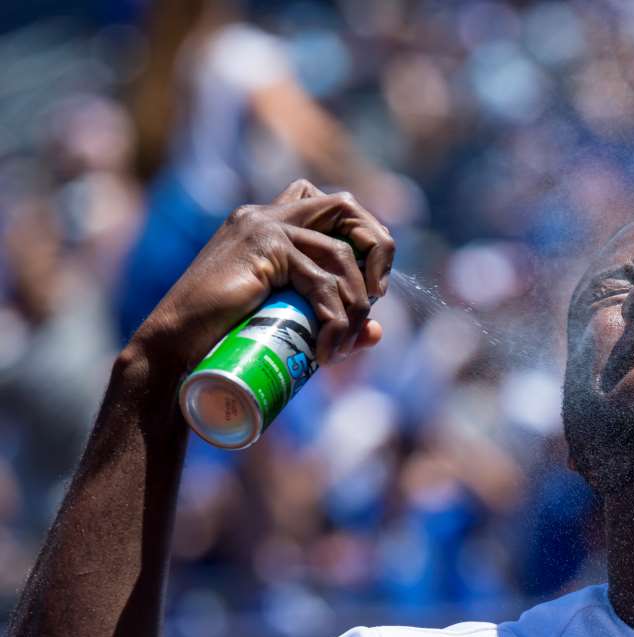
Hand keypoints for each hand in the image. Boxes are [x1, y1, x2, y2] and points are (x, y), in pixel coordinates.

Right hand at [127, 179, 393, 375]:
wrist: (174, 349)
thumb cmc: (224, 340)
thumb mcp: (288, 321)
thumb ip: (330, 318)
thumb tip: (377, 332)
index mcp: (269, 224)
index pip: (333, 207)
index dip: (364, 238)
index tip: (372, 286)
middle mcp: (266, 215)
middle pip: (345, 206)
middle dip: (376, 248)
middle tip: (375, 299)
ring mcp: (262, 227)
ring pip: (340, 253)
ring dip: (355, 304)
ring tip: (343, 344)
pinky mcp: (263, 249)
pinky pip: (320, 281)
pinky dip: (335, 320)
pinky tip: (328, 350)